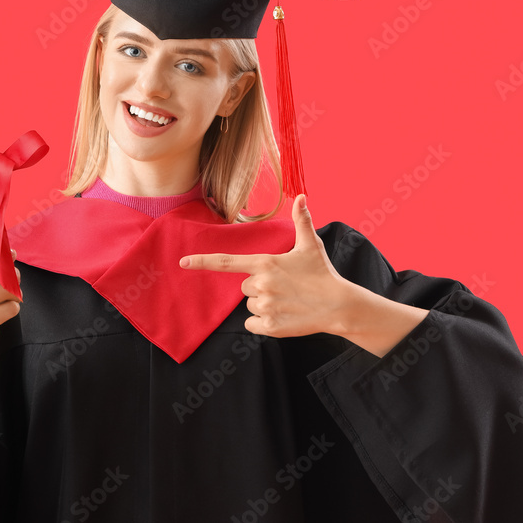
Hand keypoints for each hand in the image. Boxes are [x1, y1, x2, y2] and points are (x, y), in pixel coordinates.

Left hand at [179, 194, 354, 337]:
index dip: (202, 262)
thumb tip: (301, 196)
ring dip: (263, 305)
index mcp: (265, 263)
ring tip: (288, 301)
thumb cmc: (323, 273)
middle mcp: (261, 284)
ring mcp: (265, 306)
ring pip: (249, 306)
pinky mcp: (270, 326)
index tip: (183, 263)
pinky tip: (283, 316)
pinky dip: (263, 323)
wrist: (339, 305)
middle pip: (244, 287)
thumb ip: (302, 220)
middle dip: (259, 287)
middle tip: (284, 287)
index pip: (226, 262)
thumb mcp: (311, 245)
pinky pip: (252, 324)